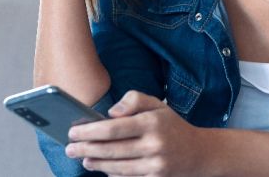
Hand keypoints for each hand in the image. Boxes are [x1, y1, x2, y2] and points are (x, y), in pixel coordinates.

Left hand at [65, 90, 212, 176]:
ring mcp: (155, 165)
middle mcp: (154, 144)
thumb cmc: (171, 126)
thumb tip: (110, 113)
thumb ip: (133, 100)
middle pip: (111, 150)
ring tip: (83, 158)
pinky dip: (112, 174)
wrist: (198, 153)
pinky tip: (102, 167)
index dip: (90, 131)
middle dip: (86, 149)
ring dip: (95, 163)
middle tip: (69, 148)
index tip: (73, 131)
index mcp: (152, 122)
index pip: (114, 128)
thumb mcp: (157, 104)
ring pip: (116, 167)